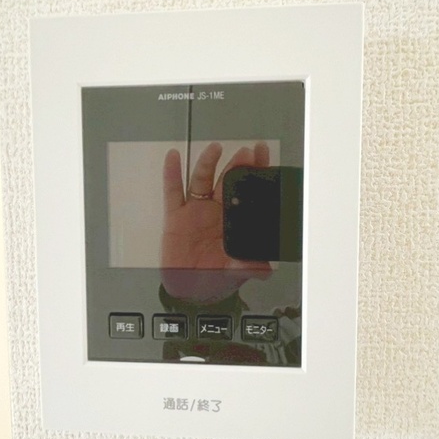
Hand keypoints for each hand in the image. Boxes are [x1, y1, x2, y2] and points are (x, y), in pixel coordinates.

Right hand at [161, 141, 272, 301]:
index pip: (246, 190)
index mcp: (233, 220)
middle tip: (246, 153)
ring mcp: (195, 211)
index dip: (254, 172)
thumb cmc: (214, 277)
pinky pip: (173, 191)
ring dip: (208, 163)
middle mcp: (215, 211)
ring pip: (201, 181)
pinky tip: (174, 158)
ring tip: (215, 149)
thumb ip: (249, 268)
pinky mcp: (176, 217)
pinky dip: (172, 173)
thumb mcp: (235, 273)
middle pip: (226, 180)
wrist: (189, 289)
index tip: (261, 155)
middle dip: (237, 165)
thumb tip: (266, 269)